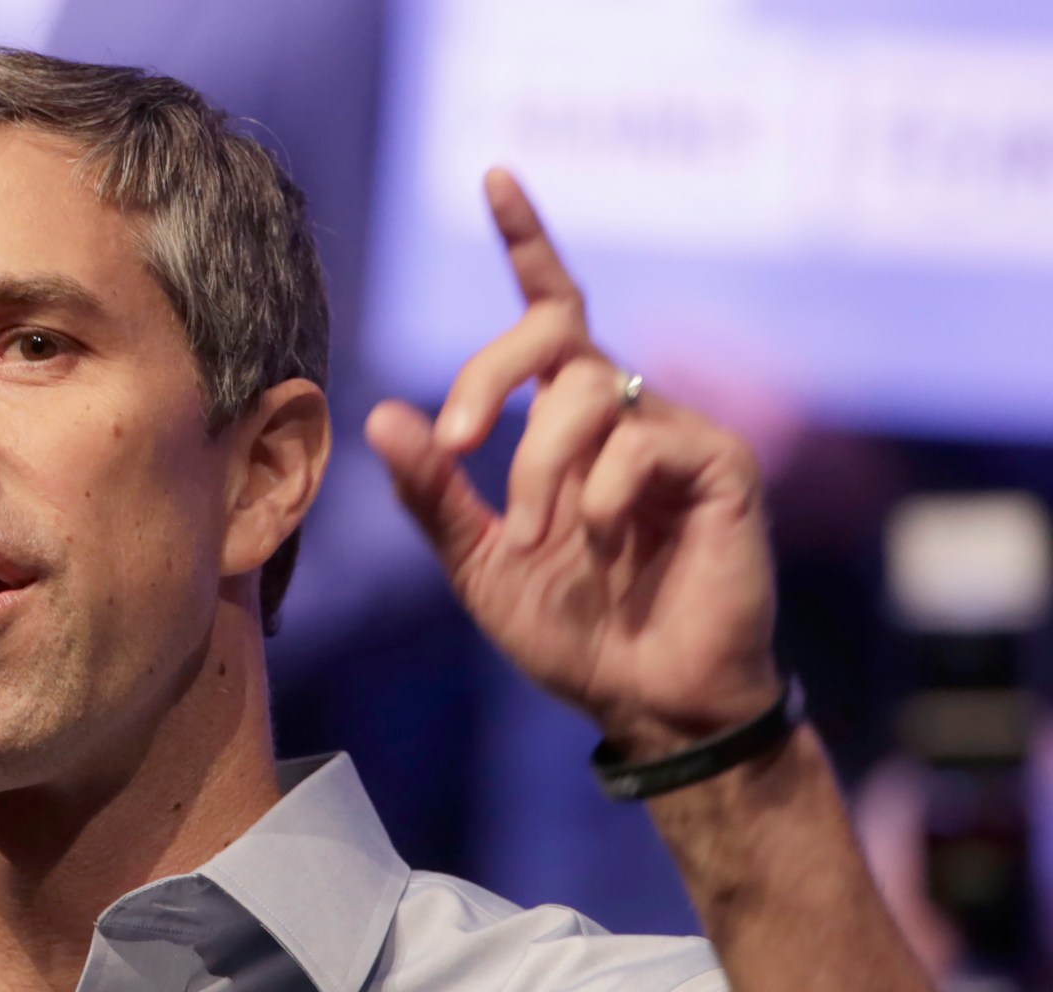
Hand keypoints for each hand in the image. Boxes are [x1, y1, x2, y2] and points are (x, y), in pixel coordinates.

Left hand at [366, 170, 780, 758]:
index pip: (550, 312)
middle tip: (458, 439)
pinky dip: (603, 490)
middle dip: (490, 375)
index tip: (495, 177)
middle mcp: (624, 411)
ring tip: (540, 537)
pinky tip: (603, 537)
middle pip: (556, 334)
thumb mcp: (476, 561)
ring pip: (589, 392)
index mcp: (568, 422)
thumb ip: (435, 490)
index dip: (527, 240)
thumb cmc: (571, 633)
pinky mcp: (721, 467)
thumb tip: (382, 413)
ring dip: (539, 466)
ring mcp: (676, 434)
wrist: (643, 702)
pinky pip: (646, 440)